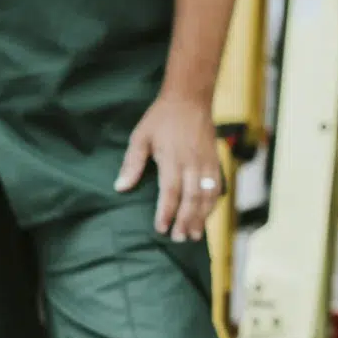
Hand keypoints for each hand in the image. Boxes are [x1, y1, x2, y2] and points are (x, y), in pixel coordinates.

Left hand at [115, 91, 225, 240]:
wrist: (190, 98)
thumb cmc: (161, 118)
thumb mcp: (140, 137)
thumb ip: (132, 163)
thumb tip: (120, 187)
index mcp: (173, 159)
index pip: (171, 192)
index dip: (167, 212)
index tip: (161, 228)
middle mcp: (193, 163)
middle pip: (192, 198)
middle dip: (186, 221)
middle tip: (179, 239)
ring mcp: (207, 162)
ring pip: (208, 196)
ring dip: (202, 217)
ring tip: (194, 235)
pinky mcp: (216, 161)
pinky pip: (218, 187)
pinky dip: (213, 204)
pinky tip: (207, 216)